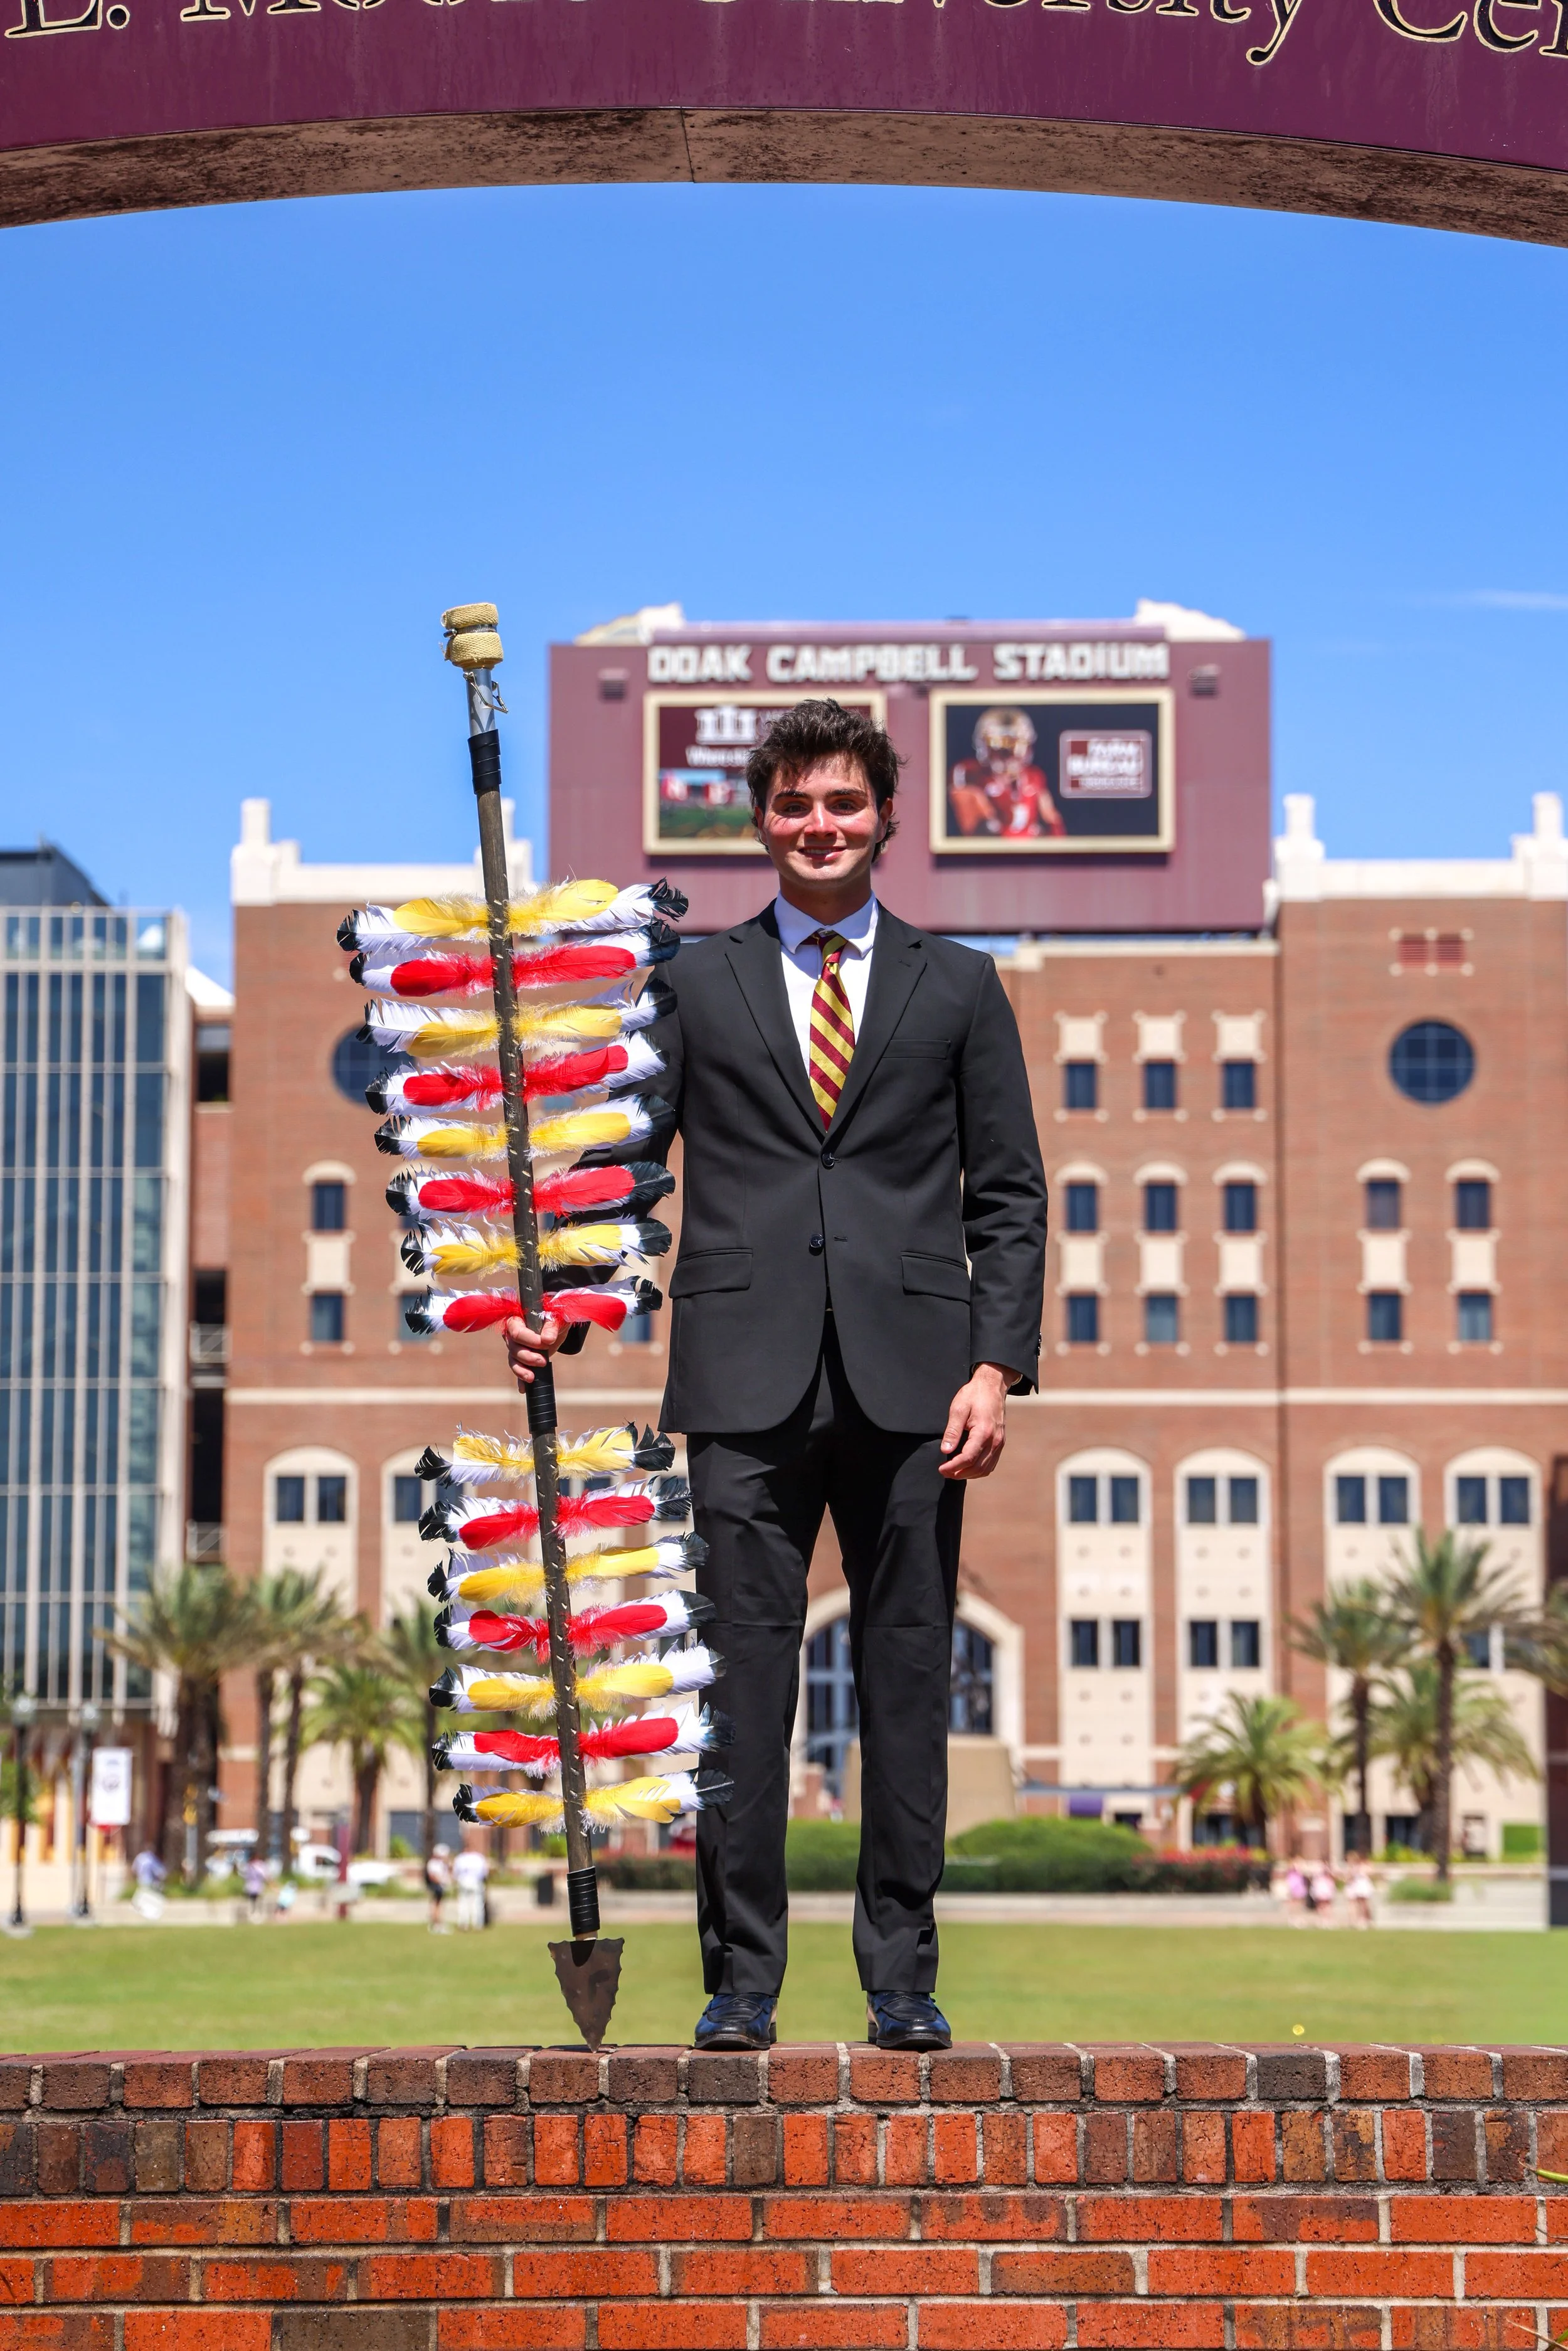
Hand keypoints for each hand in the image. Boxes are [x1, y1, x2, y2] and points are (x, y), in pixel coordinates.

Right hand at [504, 1312, 566, 1389]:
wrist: (556, 1325)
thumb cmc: (554, 1317)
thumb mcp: (555, 1318)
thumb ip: (551, 1326)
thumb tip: (548, 1339)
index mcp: (517, 1320)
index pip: (517, 1332)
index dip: (530, 1339)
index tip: (546, 1343)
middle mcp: (512, 1334)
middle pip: (514, 1348)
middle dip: (528, 1356)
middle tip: (543, 1361)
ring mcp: (515, 1348)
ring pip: (514, 1361)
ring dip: (522, 1370)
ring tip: (532, 1378)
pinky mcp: (521, 1359)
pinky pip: (518, 1370)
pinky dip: (520, 1380)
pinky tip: (523, 1389)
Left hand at [937, 1362, 1013, 1479]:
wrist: (992, 1386)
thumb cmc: (974, 1395)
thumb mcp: (958, 1409)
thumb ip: (952, 1431)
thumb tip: (945, 1450)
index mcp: (984, 1431)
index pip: (968, 1458)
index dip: (953, 1467)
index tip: (941, 1469)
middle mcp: (995, 1440)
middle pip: (977, 1467)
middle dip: (959, 1473)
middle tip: (944, 1472)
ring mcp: (1000, 1443)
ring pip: (985, 1469)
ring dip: (969, 1474)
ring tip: (953, 1472)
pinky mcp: (1000, 1443)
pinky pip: (991, 1463)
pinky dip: (979, 1470)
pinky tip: (967, 1467)